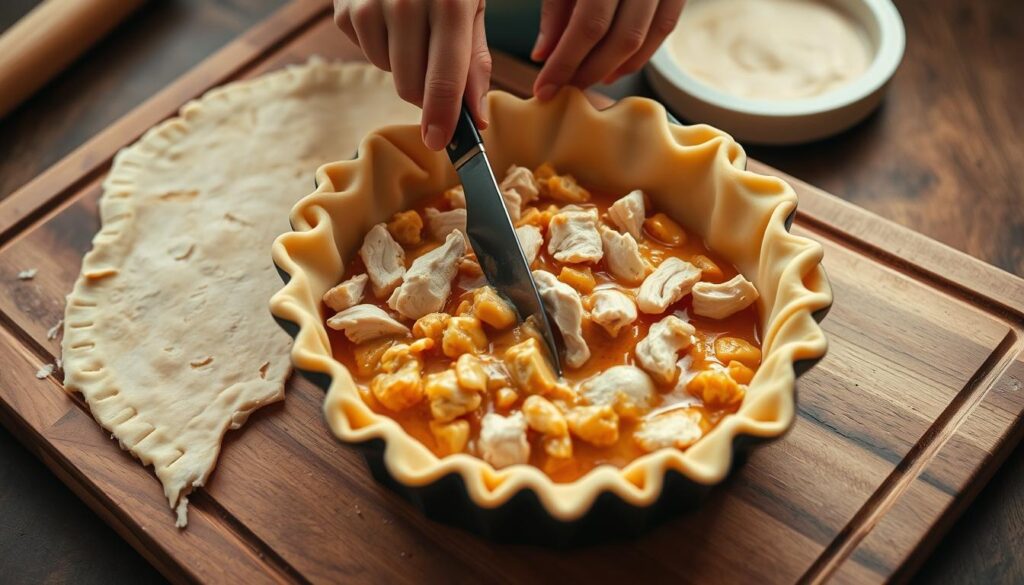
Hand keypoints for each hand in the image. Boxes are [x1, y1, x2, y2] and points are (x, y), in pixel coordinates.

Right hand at [335, 0, 490, 150]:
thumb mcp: (472, 6)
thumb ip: (475, 62)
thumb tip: (476, 117)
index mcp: (448, 4)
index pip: (444, 80)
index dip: (442, 119)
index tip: (440, 144)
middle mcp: (405, 4)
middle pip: (410, 87)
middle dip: (425, 93)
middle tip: (437, 70)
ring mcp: (369, 6)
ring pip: (388, 72)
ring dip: (404, 64)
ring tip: (414, 28)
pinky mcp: (345, 10)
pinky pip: (367, 52)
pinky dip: (382, 46)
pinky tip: (390, 18)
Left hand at [531, 0, 685, 98]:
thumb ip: (555, 6)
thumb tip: (543, 55)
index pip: (588, 24)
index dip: (565, 63)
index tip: (543, 89)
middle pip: (620, 37)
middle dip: (589, 71)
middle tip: (563, 88)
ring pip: (645, 37)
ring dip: (614, 68)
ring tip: (586, 81)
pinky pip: (665, 26)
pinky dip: (641, 54)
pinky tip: (616, 67)